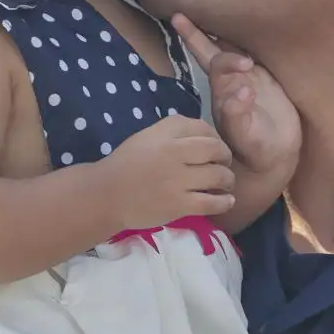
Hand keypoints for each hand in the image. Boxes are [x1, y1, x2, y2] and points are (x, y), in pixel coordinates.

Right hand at [102, 115, 235, 228]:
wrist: (106, 195)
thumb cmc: (126, 165)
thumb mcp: (146, 137)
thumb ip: (173, 132)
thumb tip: (204, 134)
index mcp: (165, 133)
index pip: (202, 128)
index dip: (215, 137)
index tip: (215, 148)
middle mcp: (174, 153)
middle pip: (216, 149)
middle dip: (225, 157)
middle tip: (224, 164)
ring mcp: (177, 180)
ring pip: (218, 176)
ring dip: (227, 180)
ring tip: (226, 184)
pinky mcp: (178, 205)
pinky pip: (211, 202)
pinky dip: (224, 201)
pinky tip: (226, 200)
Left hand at [173, 15, 300, 178]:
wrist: (274, 156)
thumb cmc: (255, 150)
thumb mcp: (247, 138)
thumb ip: (238, 117)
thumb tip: (241, 91)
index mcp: (223, 92)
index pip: (215, 65)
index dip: (225, 58)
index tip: (246, 65)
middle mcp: (231, 79)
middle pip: (213, 51)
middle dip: (196, 34)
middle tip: (178, 16)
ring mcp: (249, 75)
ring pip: (234, 48)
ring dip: (227, 32)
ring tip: (224, 13)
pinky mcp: (267, 76)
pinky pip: (256, 51)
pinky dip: (252, 38)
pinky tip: (251, 21)